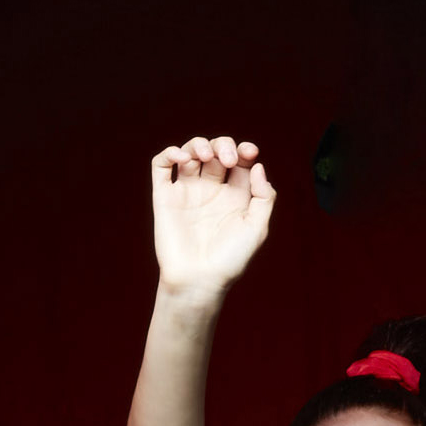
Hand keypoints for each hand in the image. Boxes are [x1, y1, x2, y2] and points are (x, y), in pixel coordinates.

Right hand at [147, 136, 277, 296]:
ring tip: (205, 156)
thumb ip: (264, 197)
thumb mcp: (257, 229)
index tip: (249, 153)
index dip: (244, 150)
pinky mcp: (165, 196)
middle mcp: (211, 190)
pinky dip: (170, 153)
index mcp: (235, 196)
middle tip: (227, 160)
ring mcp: (187, 191)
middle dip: (223, 145)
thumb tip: (256, 166)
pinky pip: (161, 165)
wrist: (198, 280)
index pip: (240, 161)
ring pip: (190, 152)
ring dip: (198, 144)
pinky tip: (182, 158)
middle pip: (216, 151)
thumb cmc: (230, 260)